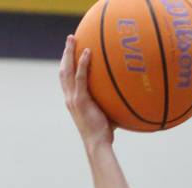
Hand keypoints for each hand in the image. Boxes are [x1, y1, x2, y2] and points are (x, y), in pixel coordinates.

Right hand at [59, 35, 114, 149]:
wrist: (98, 144)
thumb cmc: (105, 133)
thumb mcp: (107, 114)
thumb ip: (112, 103)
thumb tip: (128, 96)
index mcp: (73, 100)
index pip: (66, 79)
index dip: (67, 64)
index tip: (71, 52)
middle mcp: (69, 98)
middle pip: (63, 70)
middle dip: (65, 53)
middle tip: (70, 39)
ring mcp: (72, 98)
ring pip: (67, 70)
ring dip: (69, 53)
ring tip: (73, 38)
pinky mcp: (80, 100)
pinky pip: (80, 77)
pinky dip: (82, 63)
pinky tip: (88, 52)